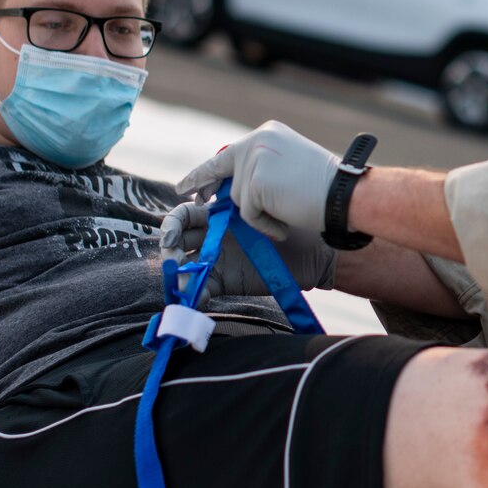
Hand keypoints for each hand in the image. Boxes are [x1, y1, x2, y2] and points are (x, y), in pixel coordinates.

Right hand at [160, 198, 337, 292]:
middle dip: (169, 246)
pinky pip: (202, 289)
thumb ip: (241, 196)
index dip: (172, 222)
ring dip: (178, 272)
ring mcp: (218, 259)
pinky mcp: (226, 281)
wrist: (318, 249)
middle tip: (174, 254)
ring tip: (183, 278)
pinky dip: (194, 294)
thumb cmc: (295, 217)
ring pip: (185, 265)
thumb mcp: (266, 201)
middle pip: (177, 240)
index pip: (183, 215)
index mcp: (218, 213)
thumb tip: (213, 191)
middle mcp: (213, 235)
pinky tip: (194, 297)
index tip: (172, 233)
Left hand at [177, 121, 341, 239]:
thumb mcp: (289, 167)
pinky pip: (247, 213)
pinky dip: (264, 224)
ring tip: (287, 212)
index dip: (205, 173)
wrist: (346, 195)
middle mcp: (258, 140)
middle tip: (193, 200)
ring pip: (237, 198)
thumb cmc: (326, 189)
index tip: (186, 187)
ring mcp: (255, 159)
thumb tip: (227, 189)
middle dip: (208, 191)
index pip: (228, 154)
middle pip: (224, 175)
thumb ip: (261, 169)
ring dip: (258, 214)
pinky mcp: (255, 182)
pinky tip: (284, 221)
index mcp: (268, 134)